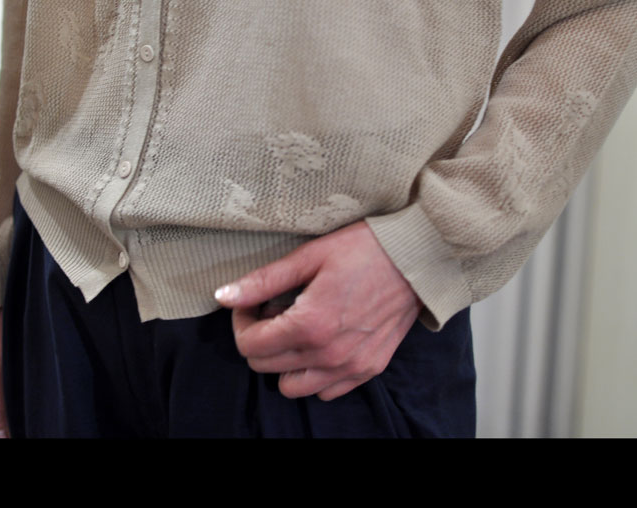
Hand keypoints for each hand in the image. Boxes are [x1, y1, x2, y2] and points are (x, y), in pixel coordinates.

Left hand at [215, 220, 422, 400]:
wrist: (417, 257)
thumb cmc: (364, 249)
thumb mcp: (309, 257)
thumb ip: (263, 281)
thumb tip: (223, 297)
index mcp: (310, 325)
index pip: (250, 346)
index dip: (241, 322)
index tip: (252, 303)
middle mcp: (329, 354)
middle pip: (265, 367)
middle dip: (259, 338)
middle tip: (274, 309)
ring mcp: (351, 366)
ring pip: (293, 388)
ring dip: (284, 361)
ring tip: (296, 328)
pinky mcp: (369, 368)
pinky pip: (326, 391)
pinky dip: (314, 374)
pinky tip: (321, 342)